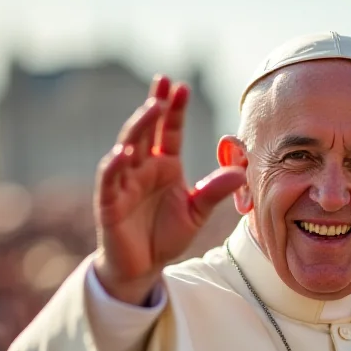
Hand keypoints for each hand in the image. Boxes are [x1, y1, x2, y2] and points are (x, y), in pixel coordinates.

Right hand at [93, 75, 245, 304]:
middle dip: (154, 107)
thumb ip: (215, 191)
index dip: (174, 110)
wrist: (144, 266)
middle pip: (146, 131)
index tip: (182, 88)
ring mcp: (123, 183)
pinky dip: (114, 166)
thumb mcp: (197, 212)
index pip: (169, 131)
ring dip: (138, 127)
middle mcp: (142, 168)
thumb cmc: (167, 235)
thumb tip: (241, 171)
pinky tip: (123, 152)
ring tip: (152, 108)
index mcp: (164, 166)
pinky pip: (109, 181)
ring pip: (127, 148)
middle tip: (163, 84)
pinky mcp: (109, 204)